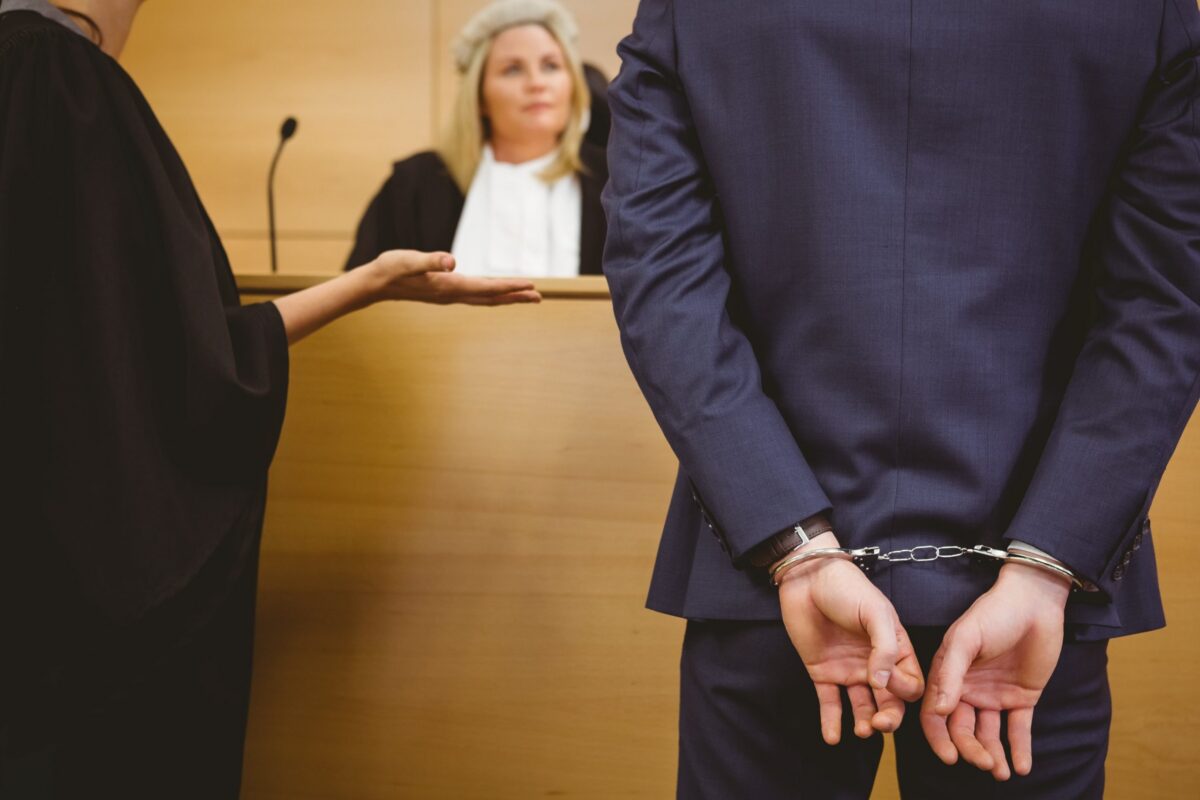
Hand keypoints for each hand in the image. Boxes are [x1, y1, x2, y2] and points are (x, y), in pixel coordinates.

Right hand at [368, 250, 541, 305]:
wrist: (376, 283)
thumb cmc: (391, 269)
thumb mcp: (409, 260)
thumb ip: (430, 259)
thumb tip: (451, 261)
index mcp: (449, 285)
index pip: (487, 288)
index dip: (510, 287)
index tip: (531, 286)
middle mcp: (452, 294)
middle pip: (491, 298)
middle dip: (515, 297)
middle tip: (539, 297)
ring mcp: (449, 295)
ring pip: (485, 299)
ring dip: (506, 298)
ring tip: (526, 296)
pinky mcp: (445, 292)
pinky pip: (475, 296)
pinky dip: (491, 295)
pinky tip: (496, 293)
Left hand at [778, 533, 924, 744]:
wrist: (807, 579)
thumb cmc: (848, 589)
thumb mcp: (876, 613)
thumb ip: (885, 648)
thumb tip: (882, 683)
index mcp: (895, 649)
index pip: (910, 683)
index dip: (904, 690)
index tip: (890, 682)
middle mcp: (875, 664)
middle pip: (890, 702)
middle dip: (890, 718)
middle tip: (880, 725)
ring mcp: (849, 670)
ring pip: (863, 707)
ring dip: (866, 723)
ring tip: (863, 730)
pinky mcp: (823, 673)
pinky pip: (830, 704)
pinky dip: (832, 722)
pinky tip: (833, 737)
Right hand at [920, 563, 1070, 779]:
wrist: (1034, 602)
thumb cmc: (993, 614)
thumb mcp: (965, 639)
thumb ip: (950, 673)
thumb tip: (937, 710)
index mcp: (947, 675)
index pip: (935, 714)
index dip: (939, 737)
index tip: (950, 757)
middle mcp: (967, 689)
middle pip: (962, 729)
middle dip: (971, 749)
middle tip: (986, 763)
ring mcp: (994, 694)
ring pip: (988, 734)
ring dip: (993, 754)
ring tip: (1001, 772)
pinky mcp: (1021, 697)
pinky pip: (1018, 729)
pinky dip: (1020, 749)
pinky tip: (1021, 767)